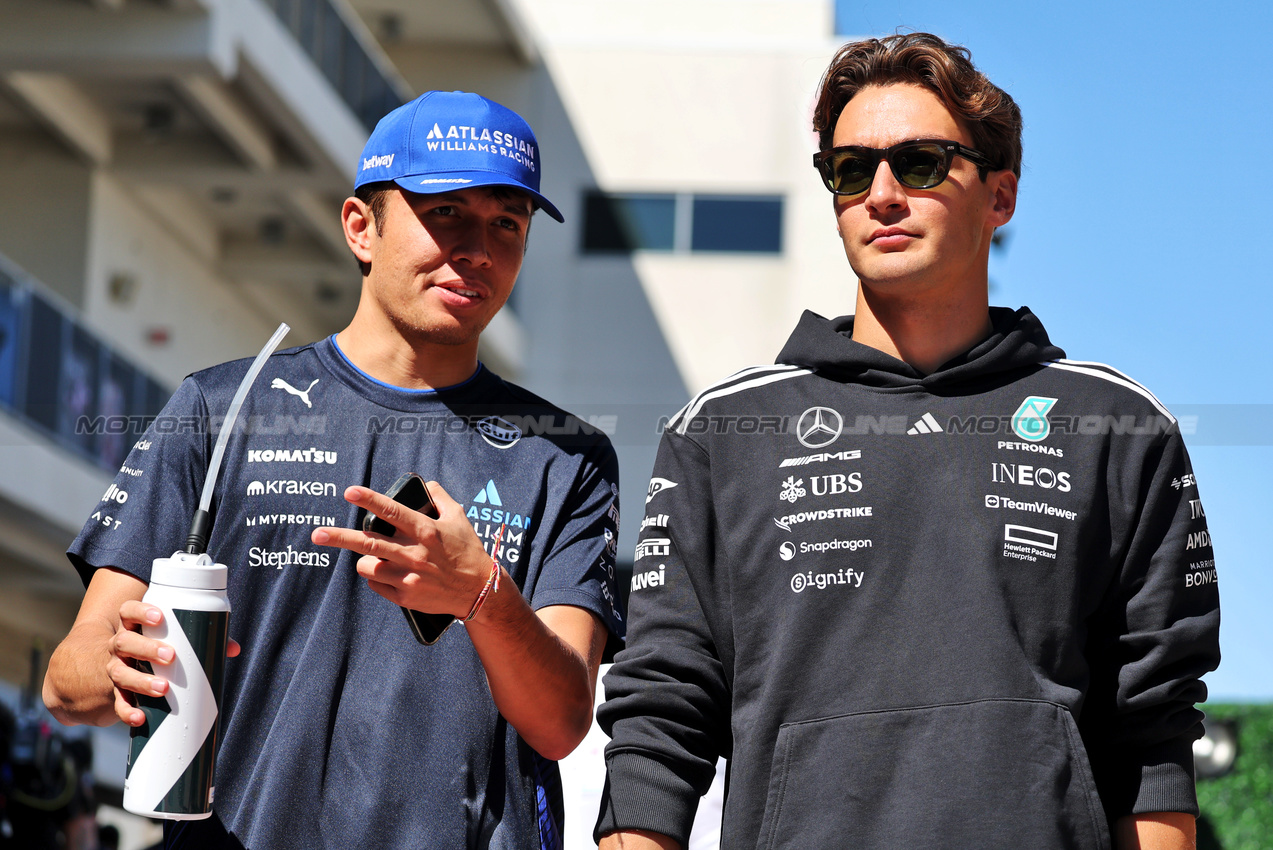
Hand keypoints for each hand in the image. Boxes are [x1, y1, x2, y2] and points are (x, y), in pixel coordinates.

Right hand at [109, 601, 240, 726]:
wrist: (127, 668)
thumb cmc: (159, 645)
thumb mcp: (173, 637)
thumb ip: (203, 638)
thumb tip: (232, 648)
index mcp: (133, 626)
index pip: (128, 611)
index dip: (140, 612)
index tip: (159, 617)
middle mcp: (120, 646)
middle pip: (124, 642)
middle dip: (147, 649)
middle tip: (171, 656)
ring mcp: (116, 668)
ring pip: (119, 672)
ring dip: (141, 681)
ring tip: (164, 688)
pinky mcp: (117, 692)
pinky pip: (118, 703)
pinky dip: (128, 712)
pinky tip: (140, 718)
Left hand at [312, 482, 493, 617]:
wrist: (478, 591)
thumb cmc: (468, 551)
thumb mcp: (459, 519)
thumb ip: (441, 498)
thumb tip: (426, 484)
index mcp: (425, 530)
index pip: (392, 511)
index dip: (369, 500)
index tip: (349, 492)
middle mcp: (414, 553)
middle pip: (368, 543)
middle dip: (339, 537)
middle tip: (317, 534)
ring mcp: (408, 576)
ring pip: (367, 566)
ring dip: (364, 559)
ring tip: (371, 557)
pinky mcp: (405, 595)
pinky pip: (376, 584)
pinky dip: (376, 577)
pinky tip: (389, 573)